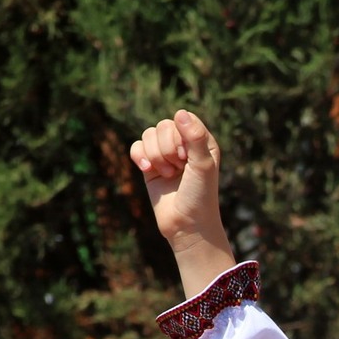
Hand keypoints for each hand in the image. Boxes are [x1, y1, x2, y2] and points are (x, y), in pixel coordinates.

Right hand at [130, 110, 227, 254]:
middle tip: (178, 170)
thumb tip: (180, 112)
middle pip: (162, 126)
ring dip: (155, 156)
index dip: (179, 136)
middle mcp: (183, 145)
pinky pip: (136, 147)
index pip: (182, 119)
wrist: (186, 226)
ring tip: (168, 175)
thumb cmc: (200, 196)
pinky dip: (139, 157)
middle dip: (167, 149)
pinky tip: (147, 170)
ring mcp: (165, 155)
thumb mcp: (202, 165)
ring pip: (148, 135)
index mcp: (202, 141)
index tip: (185, 158)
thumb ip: (195, 138)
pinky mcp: (150, 166)